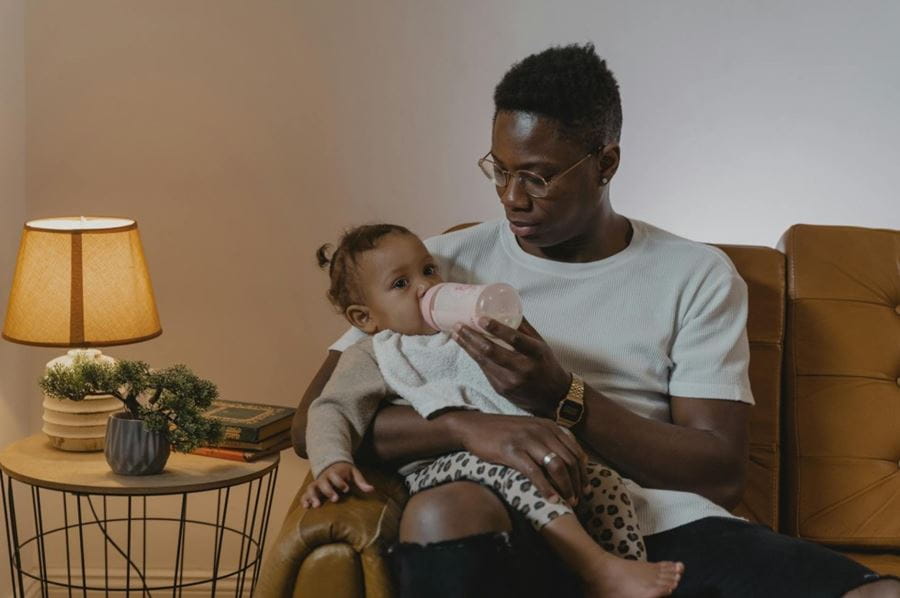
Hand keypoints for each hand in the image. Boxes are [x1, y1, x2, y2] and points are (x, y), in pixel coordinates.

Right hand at [300, 462, 374, 508]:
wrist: (332, 465)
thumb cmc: (345, 472)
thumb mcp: (354, 473)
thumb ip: (361, 481)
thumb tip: (372, 489)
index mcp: (334, 472)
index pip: (335, 476)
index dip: (340, 482)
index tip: (346, 489)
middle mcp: (324, 478)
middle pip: (323, 483)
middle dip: (328, 491)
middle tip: (335, 499)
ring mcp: (317, 484)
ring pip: (311, 488)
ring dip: (313, 496)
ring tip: (316, 506)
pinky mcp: (313, 490)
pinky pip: (305, 494)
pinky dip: (304, 500)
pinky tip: (306, 507)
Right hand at [440, 410, 587, 505]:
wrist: (474, 426)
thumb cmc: (503, 432)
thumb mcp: (530, 429)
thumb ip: (549, 440)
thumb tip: (569, 462)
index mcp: (549, 426)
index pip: (575, 451)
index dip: (584, 472)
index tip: (585, 489)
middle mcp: (541, 430)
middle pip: (569, 460)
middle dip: (577, 483)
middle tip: (578, 501)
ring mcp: (527, 440)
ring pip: (556, 466)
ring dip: (565, 487)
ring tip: (567, 502)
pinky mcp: (512, 451)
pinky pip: (534, 472)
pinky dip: (545, 488)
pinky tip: (550, 500)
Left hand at [452, 316, 570, 417]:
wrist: (552, 398)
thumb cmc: (546, 365)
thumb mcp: (541, 344)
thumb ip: (524, 328)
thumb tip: (507, 307)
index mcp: (535, 354)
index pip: (515, 339)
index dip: (496, 328)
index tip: (480, 318)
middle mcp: (522, 369)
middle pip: (491, 352)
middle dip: (471, 338)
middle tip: (459, 325)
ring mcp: (510, 382)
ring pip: (483, 362)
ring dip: (467, 347)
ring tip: (456, 334)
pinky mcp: (501, 390)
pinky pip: (485, 370)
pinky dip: (476, 357)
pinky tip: (467, 347)